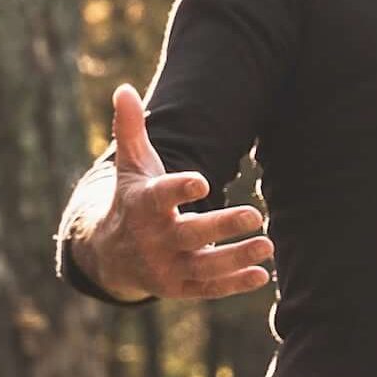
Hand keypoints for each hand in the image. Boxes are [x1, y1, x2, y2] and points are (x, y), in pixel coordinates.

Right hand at [74, 85, 274, 301]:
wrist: (109, 255)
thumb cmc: (132, 200)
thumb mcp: (130, 166)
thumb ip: (130, 129)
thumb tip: (124, 88)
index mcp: (143, 205)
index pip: (161, 197)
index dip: (180, 189)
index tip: (202, 182)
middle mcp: (153, 239)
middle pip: (190, 234)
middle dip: (221, 226)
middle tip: (254, 214)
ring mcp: (166, 267)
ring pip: (204, 266)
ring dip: (236, 258)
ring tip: (268, 244)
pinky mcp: (178, 288)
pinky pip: (208, 288)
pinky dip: (234, 284)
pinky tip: (262, 274)